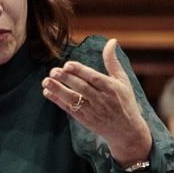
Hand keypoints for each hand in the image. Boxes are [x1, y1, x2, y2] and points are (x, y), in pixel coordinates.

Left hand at [41, 38, 151, 166]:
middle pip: (82, 88)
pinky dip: (58, 101)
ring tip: (46, 81)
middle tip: (53, 71)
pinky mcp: (86, 120)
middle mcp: (102, 100)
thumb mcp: (123, 81)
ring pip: (74, 99)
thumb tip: (112, 41)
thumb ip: (113, 62)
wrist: (127, 131)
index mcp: (112, 88)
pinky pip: (70, 109)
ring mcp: (93, 111)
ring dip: (59, 90)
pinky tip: (47, 93)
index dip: (80, 71)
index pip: (94, 78)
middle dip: (67, 79)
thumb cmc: (125, 102)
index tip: (68, 64)